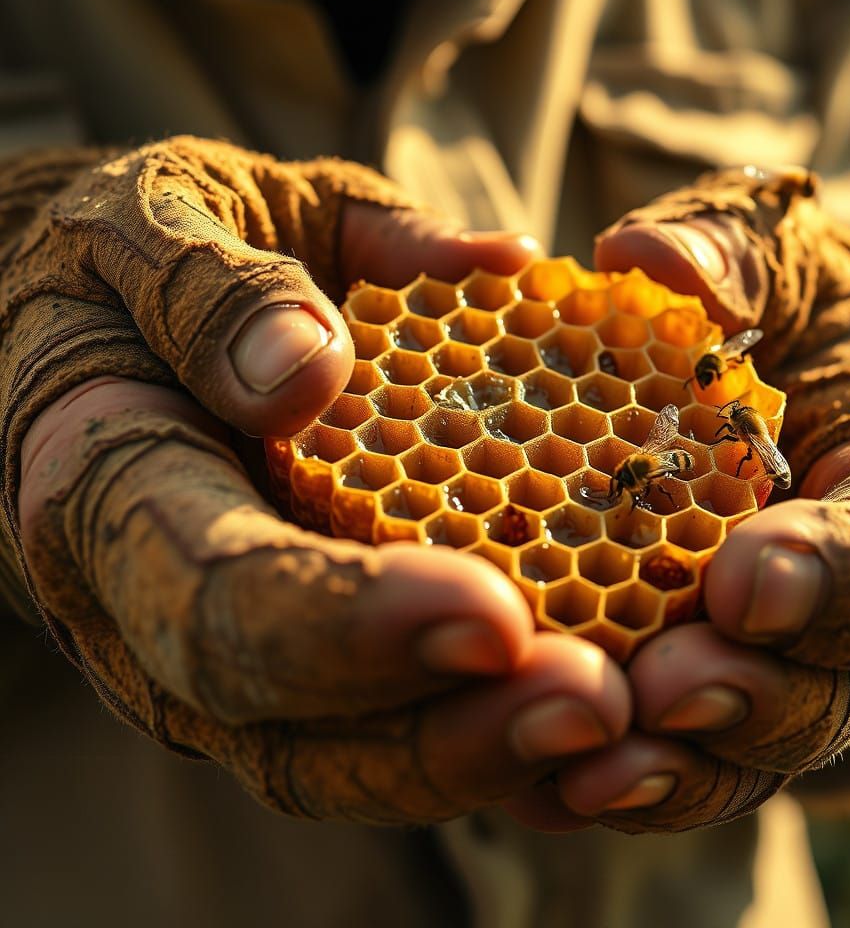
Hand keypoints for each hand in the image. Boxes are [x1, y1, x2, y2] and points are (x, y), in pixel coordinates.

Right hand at [5, 137, 630, 820]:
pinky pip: (397, 723)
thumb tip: (305, 369)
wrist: (131, 308)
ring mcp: (231, 650)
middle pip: (285, 722)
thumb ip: (213, 287)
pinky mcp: (304, 654)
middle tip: (597, 704)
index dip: (342, 622)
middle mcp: (155, 610)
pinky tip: (603, 727)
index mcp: (103, 488)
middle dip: (443, 733)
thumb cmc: (141, 256)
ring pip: (346, 758)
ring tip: (620, 730)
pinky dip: (497, 738)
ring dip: (486, 757)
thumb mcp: (157, 218)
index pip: (210, 590)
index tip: (494, 616)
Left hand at [506, 165, 849, 831]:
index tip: (745, 582)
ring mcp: (789, 666)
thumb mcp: (776, 261)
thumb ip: (732, 257)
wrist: (774, 393)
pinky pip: (676, 760)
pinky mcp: (710, 699)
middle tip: (663, 691)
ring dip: (678, 768)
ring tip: (590, 771)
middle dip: (754, 697)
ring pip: (754, 749)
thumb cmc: (786, 320)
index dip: (842, 578)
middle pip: (837, 682)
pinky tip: (540, 783)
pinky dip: (615, 778)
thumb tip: (649, 258)